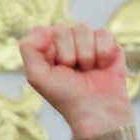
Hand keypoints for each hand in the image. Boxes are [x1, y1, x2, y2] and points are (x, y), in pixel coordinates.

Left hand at [19, 23, 138, 139]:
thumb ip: (28, 48)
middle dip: (69, 54)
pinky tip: (103, 66)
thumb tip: (45, 27)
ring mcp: (90, 42)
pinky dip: (104, 53)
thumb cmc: (66, 96)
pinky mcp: (111, 45)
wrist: (97, 112)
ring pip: (84, 29)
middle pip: (64, 29)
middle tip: (75, 73)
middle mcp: (69, 41)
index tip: (57, 69)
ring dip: (86, 55)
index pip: (45, 30)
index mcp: (49, 46)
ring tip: (89, 71)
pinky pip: (104, 33)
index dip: (51, 50)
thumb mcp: (36, 76)